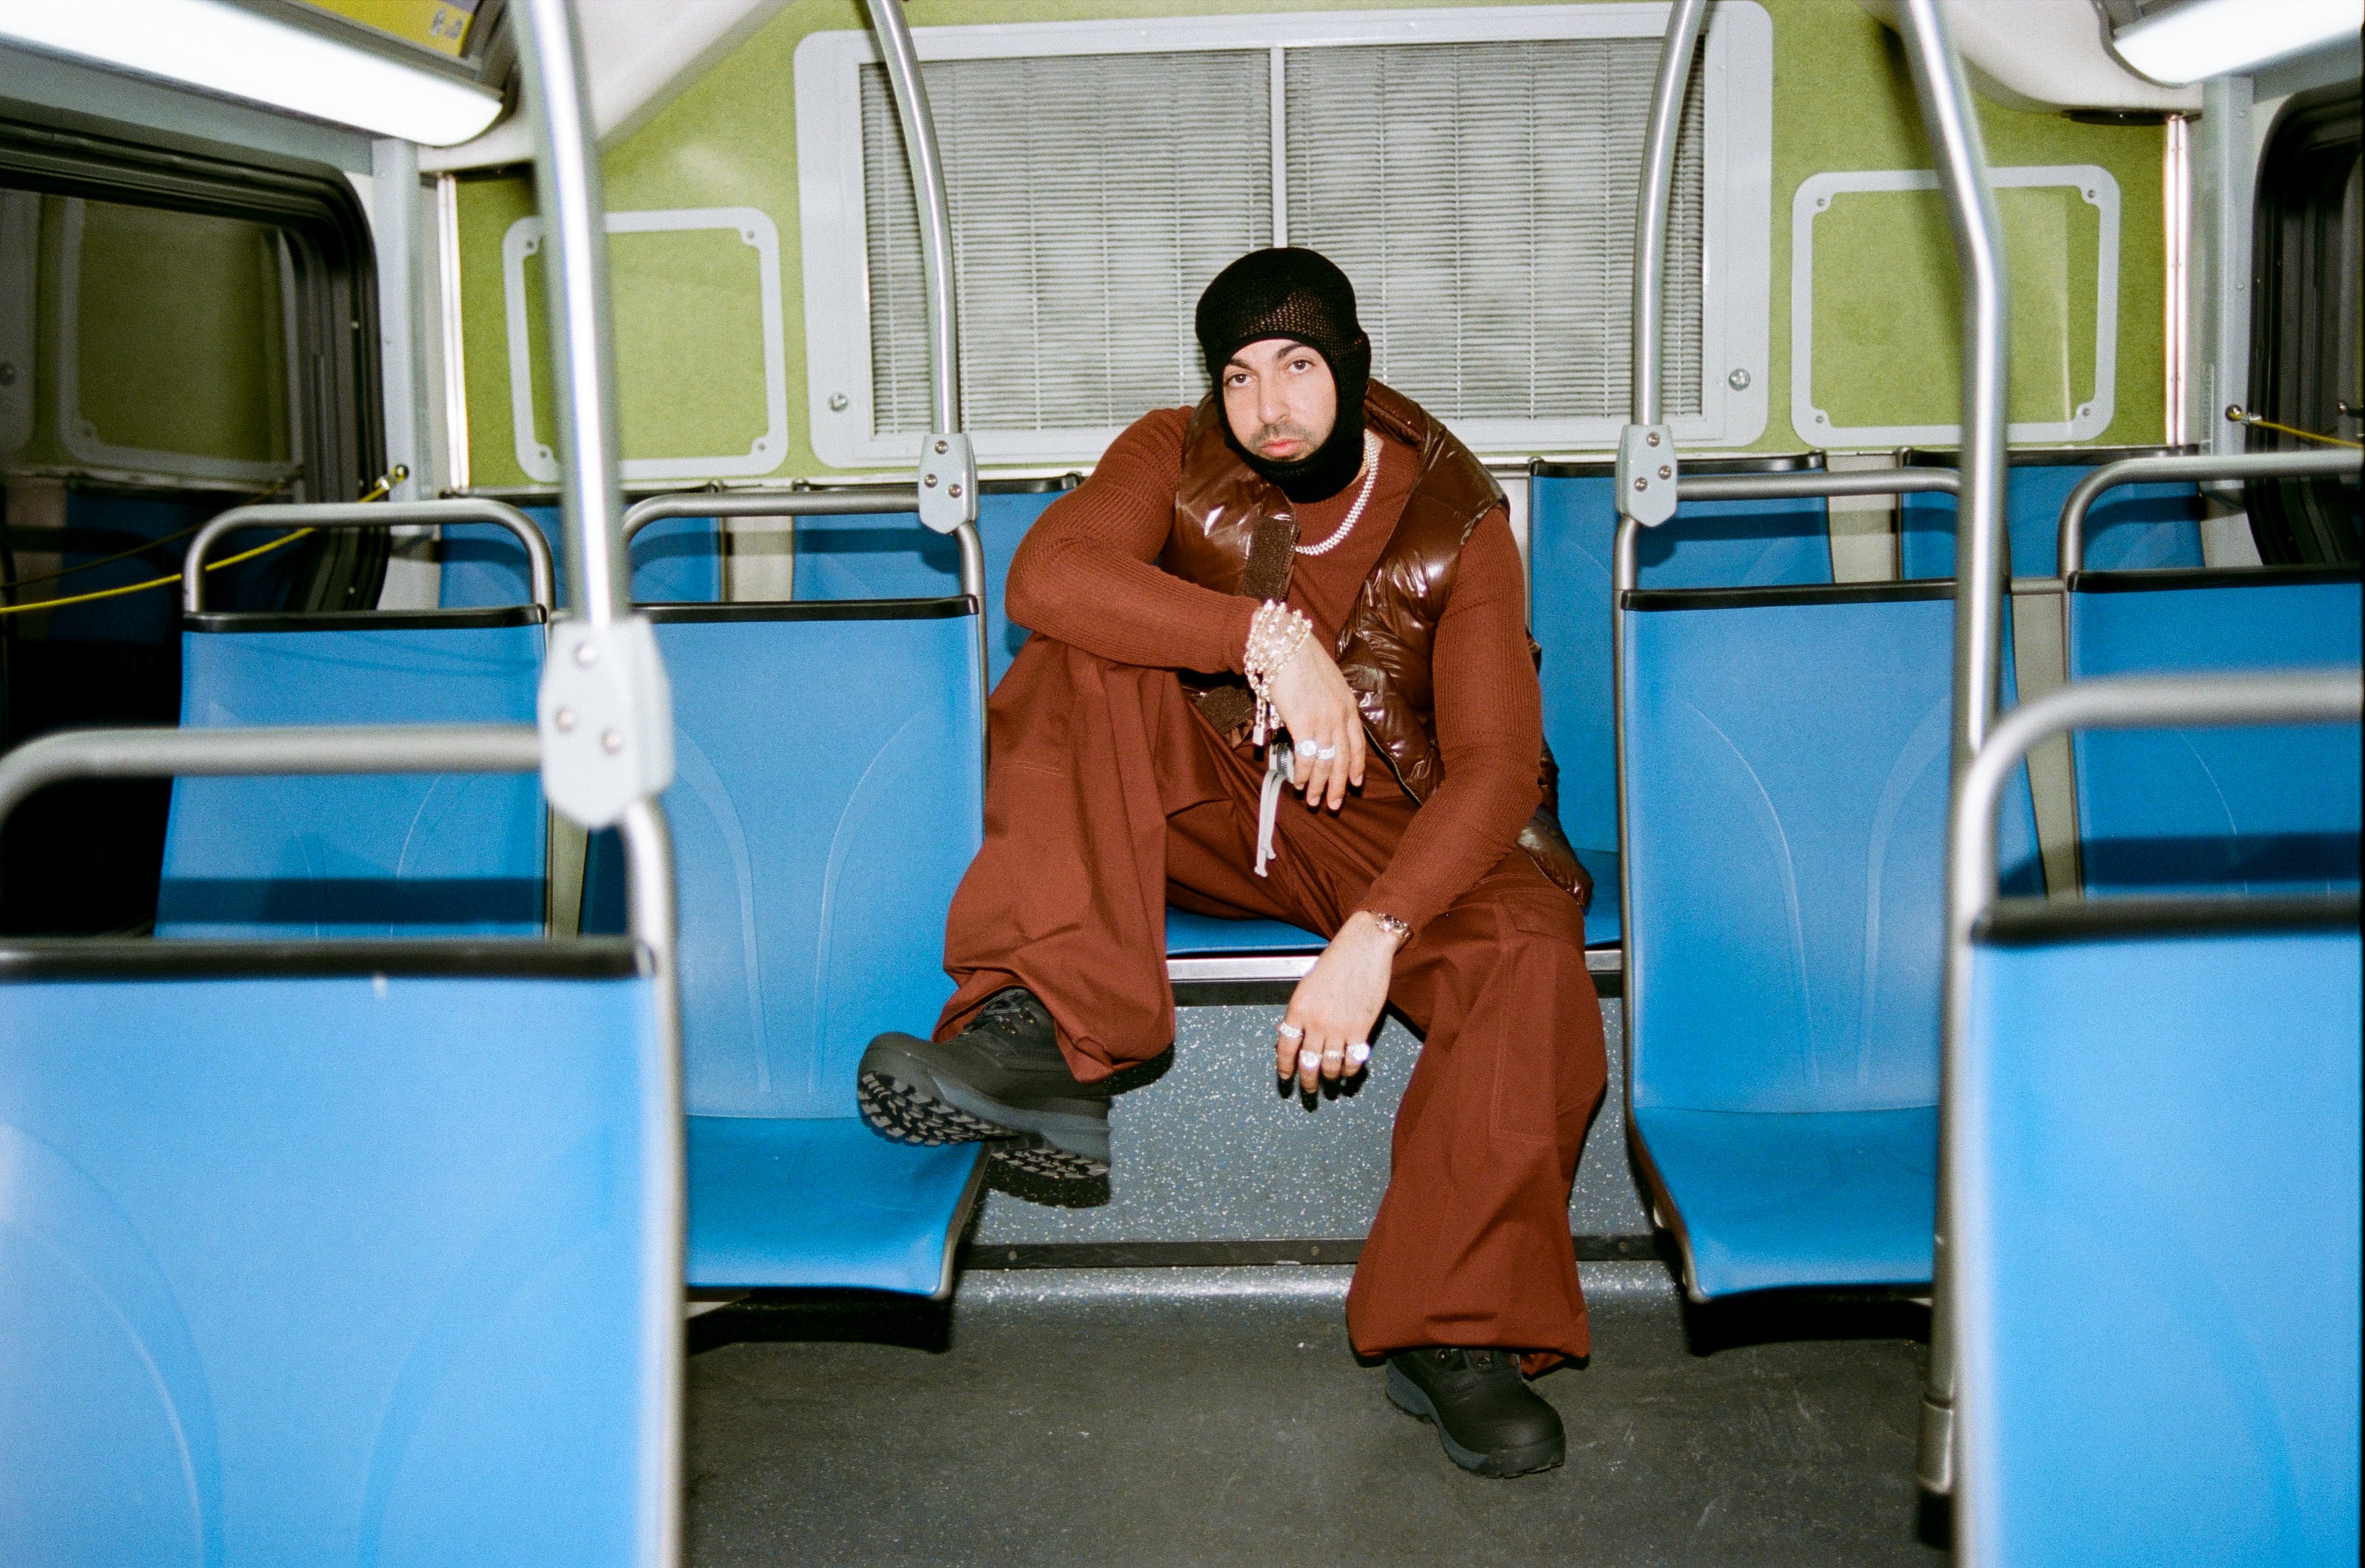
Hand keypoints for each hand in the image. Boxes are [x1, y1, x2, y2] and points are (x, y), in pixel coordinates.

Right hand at [1267, 635, 1365, 810]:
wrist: (1283, 643)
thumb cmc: (1298, 658)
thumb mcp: (1325, 681)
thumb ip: (1327, 704)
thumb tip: (1316, 725)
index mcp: (1348, 704)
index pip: (1358, 743)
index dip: (1357, 766)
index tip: (1356, 783)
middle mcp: (1340, 715)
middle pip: (1343, 759)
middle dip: (1338, 785)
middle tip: (1333, 805)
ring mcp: (1323, 720)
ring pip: (1326, 762)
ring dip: (1318, 785)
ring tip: (1312, 801)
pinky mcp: (1303, 723)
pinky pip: (1306, 757)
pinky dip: (1302, 774)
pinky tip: (1297, 783)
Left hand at [1275, 911, 1403, 1091]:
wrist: (1363, 948)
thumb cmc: (1334, 962)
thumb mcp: (1306, 986)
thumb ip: (1298, 1013)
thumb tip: (1285, 1033)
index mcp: (1298, 1009)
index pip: (1285, 1048)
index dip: (1284, 1067)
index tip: (1286, 1077)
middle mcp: (1316, 1022)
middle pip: (1307, 1063)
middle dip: (1307, 1081)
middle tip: (1309, 1090)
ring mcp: (1339, 1027)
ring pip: (1330, 1066)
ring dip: (1329, 1078)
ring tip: (1330, 1082)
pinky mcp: (1361, 1029)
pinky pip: (1353, 1060)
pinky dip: (1349, 1070)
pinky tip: (1348, 1072)